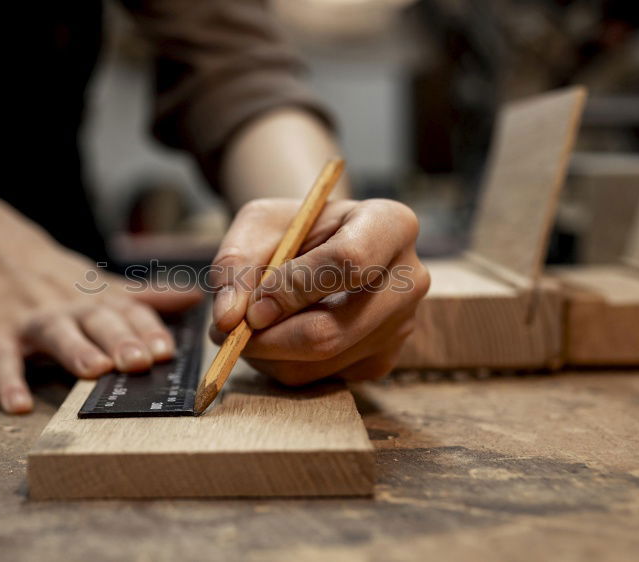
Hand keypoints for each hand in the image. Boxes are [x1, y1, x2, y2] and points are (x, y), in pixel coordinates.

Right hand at [0, 190, 200, 413]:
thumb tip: (198, 297)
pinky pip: (0, 360)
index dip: (149, 330)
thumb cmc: (50, 274)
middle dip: (122, 341)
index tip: (167, 351)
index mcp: (96, 298)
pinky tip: (17, 405)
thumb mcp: (98, 281)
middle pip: (99, 322)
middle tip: (141, 362)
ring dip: (76, 351)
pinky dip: (7, 382)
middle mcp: (69, 307)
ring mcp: (30, 320)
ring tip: (93, 371)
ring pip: (56, 334)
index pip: (130, 312)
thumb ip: (145, 296)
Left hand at [209, 198, 428, 384]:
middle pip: (332, 330)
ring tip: (246, 327)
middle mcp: (409, 278)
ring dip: (267, 353)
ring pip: (319, 362)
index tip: (252, 306)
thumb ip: (236, 265)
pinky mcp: (381, 361)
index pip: (349, 262)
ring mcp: (400, 326)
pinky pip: (321, 379)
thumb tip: (229, 319)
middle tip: (230, 329)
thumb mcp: (258, 225)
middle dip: (268, 337)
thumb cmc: (292, 229)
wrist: (321, 246)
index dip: (293, 289)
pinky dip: (282, 364)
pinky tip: (277, 335)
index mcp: (390, 224)